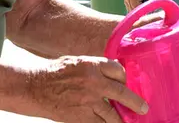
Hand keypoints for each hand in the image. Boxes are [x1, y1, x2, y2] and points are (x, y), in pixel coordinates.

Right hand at [28, 56, 147, 122]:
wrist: (35, 88)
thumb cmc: (56, 72)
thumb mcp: (77, 61)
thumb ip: (95, 67)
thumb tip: (114, 72)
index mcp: (92, 65)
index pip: (118, 70)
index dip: (125, 77)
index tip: (128, 83)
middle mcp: (93, 82)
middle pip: (121, 92)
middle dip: (135, 101)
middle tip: (144, 108)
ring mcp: (87, 101)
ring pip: (112, 113)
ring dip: (123, 119)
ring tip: (130, 121)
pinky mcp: (80, 116)